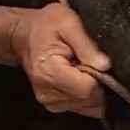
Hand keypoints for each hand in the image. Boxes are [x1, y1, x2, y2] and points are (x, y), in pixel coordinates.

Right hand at [9, 3, 109, 117]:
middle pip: (89, 101)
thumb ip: (87, 45)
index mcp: (50, 71)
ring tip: (79, 67)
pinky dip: (83, 93)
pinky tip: (75, 76)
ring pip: (88, 107)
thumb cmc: (45, 25)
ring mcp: (49, 101)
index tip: (93, 60)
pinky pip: (80, 106)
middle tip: (86, 62)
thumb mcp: (68, 23)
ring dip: (90, 89)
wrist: (24, 35)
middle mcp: (47, 92)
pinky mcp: (52, 104)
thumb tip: (105, 65)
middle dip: (97, 83)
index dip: (99, 76)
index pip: (87, 89)